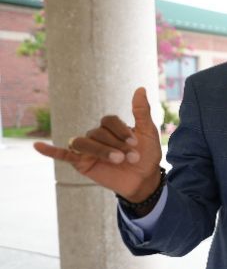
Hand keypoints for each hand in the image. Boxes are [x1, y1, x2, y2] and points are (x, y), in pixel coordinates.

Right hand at [33, 87, 163, 201]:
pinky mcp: (81, 163)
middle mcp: (97, 135)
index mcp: (111, 127)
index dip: (121, 130)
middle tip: (132, 157)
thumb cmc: (146, 154)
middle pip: (97, 132)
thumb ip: (142, 111)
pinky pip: (62, 154)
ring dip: (101, 150)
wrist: (144, 179)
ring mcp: (88, 149)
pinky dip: (50, 150)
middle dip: (116, 144)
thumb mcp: (148, 132)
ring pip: (83, 142)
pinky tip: (37, 146)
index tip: (135, 142)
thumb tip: (140, 88)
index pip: (108, 120)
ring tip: (118, 160)